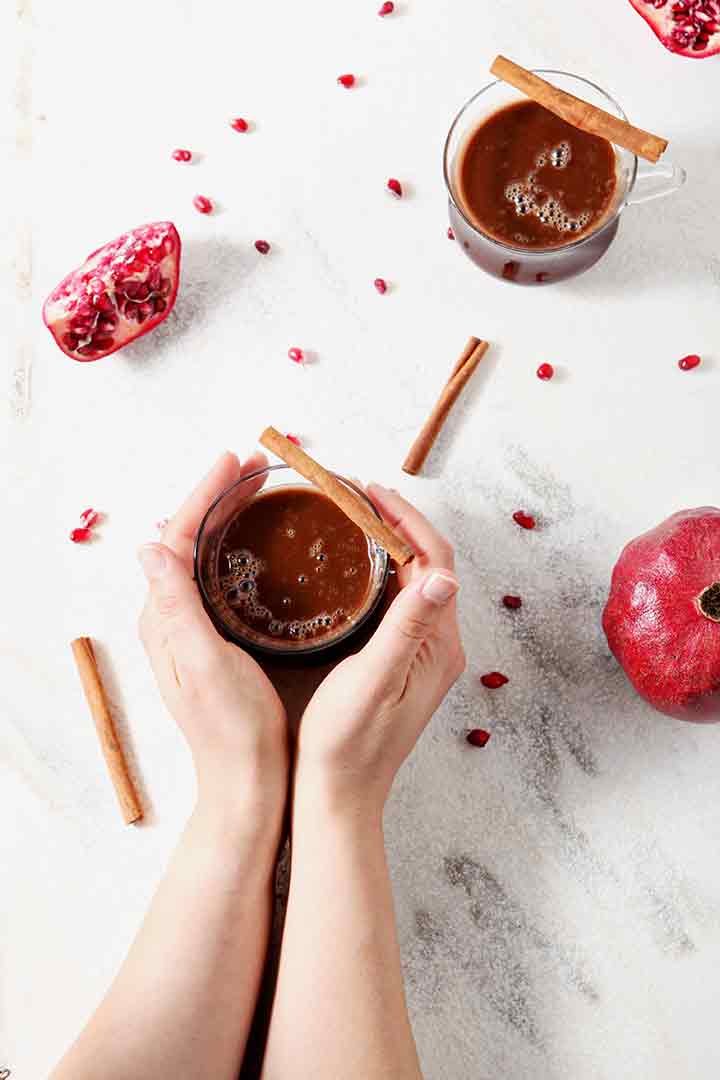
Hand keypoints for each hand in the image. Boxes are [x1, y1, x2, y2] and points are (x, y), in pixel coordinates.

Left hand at [138, 452, 287, 816]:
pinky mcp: (210, 638)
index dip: (207, 493)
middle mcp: (169, 617)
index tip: (235, 462)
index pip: (179, 536)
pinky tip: (257, 541)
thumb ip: (176, 605)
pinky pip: (217, 575)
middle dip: (219, 496)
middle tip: (255, 465)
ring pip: (204, 553)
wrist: (248, 778)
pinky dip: (236, 546)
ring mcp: (189, 627)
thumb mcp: (204, 661)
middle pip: (189, 538)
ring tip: (257, 488)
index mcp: (164, 617)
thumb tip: (150, 545)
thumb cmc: (233, 726)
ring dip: (227, 516)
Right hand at [296, 484, 464, 816]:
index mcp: (439, 646)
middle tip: (356, 495)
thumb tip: (442, 574)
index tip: (370, 493)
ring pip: (414, 582)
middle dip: (398, 524)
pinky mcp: (403, 662)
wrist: (339, 795)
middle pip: (429, 566)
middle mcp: (439, 646)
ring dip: (390, 545)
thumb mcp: (374, 680)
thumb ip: (407, 627)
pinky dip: (381, 573)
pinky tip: (354, 565)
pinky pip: (400, 602)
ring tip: (353, 517)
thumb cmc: (349, 745)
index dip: (407, 521)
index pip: (436, 563)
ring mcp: (422, 654)